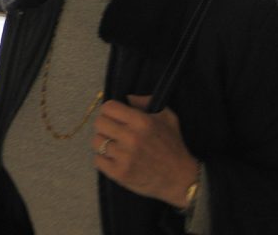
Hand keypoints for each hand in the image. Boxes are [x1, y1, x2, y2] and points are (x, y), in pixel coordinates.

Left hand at [92, 94, 198, 208]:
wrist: (181, 179)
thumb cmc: (173, 146)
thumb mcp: (167, 117)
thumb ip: (146, 102)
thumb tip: (127, 98)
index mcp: (141, 121)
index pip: (108, 107)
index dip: (109, 110)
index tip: (114, 116)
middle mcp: (131, 137)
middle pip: (99, 123)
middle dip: (105, 126)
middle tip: (113, 132)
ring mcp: (124, 157)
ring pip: (96, 142)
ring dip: (104, 143)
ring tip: (114, 146)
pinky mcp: (120, 174)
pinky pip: (97, 160)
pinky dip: (103, 159)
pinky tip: (115, 159)